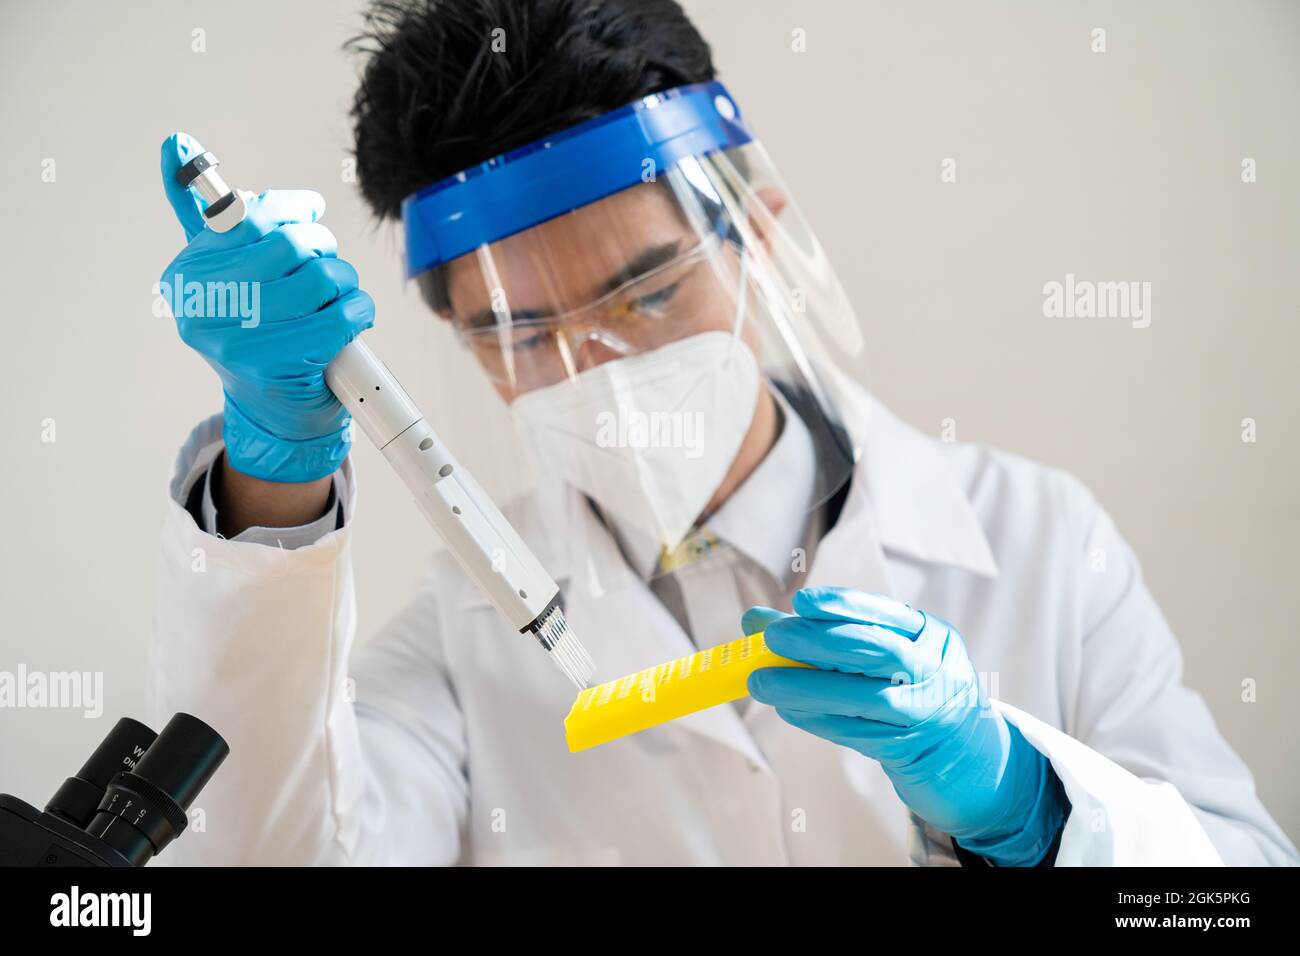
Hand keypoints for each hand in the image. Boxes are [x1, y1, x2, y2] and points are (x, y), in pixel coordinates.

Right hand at [159, 132, 373, 482]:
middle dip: (322, 247)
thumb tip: (175, 144)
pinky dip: (359, 310)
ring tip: (339, 294)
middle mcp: (204, 307)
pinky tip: (353, 317)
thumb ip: (210, 216)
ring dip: (344, 281)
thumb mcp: (226, 275)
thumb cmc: (259, 331)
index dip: (290, 208)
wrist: (274, 413)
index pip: (246, 216)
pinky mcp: (279, 366)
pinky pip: (340, 316)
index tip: (311, 211)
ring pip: (320, 279)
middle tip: (328, 261)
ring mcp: (239, 340)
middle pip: (288, 245)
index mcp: (187, 276)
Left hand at [745, 587, 1066, 865]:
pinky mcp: (911, 750)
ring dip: (808, 687)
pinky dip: (818, 719)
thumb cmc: (910, 693)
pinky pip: (858, 733)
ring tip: (763, 681)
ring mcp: (928, 713)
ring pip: (866, 697)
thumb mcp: (887, 656)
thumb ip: (829, 635)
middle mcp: (937, 670)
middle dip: (820, 641)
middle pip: (878, 651)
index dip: (842, 606)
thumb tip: (756, 621)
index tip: (800, 601)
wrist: (966, 757)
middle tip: (773, 638)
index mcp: (932, 636)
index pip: (887, 614)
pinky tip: (787, 709)